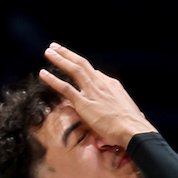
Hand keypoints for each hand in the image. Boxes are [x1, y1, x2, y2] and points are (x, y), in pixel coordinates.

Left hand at [39, 43, 155, 147]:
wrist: (135, 131)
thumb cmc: (134, 126)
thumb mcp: (130, 111)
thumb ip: (120, 108)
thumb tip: (122, 113)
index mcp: (113, 86)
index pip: (95, 73)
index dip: (83, 68)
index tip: (74, 64)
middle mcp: (102, 84)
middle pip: (82, 64)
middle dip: (68, 54)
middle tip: (56, 47)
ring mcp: (93, 92)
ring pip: (74, 70)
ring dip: (59, 59)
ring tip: (48, 52)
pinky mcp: (84, 103)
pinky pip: (65, 88)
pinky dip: (53, 80)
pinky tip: (43, 74)